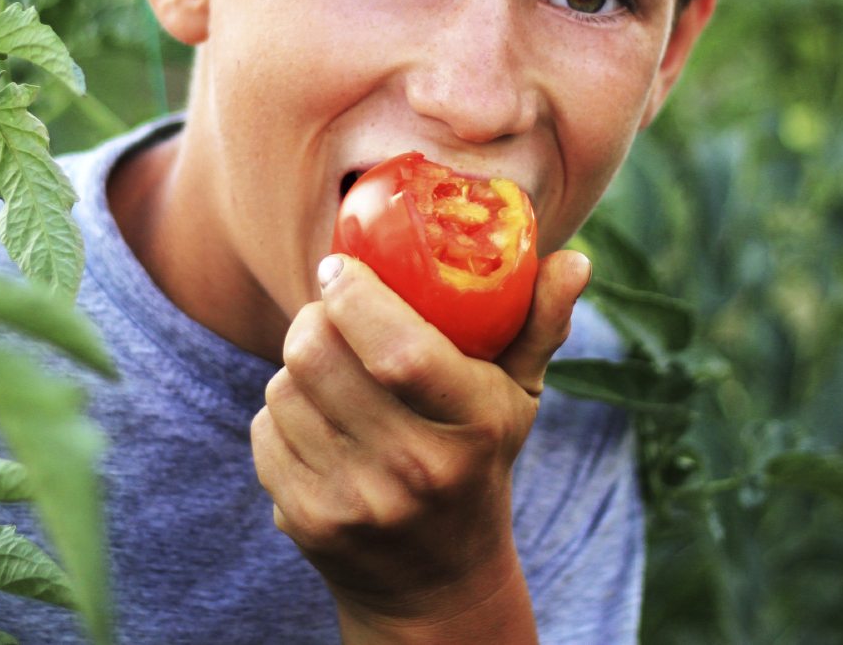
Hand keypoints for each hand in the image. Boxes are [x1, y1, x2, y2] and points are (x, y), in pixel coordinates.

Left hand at [250, 248, 591, 642]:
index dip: (355, 296)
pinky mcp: (308, 521)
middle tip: (330, 312)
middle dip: (315, 318)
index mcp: (473, 425)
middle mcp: (414, 468)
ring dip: (297, 367)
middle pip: (317, 355)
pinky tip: (318, 422)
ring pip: (284, 388)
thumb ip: (541, 324)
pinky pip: (266, 431)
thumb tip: (576, 261)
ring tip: (332, 374)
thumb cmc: (479, 461)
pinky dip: (282, 414)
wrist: (437, 582)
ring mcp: (356, 501)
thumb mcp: (518, 398)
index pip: (398, 350)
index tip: (341, 268)